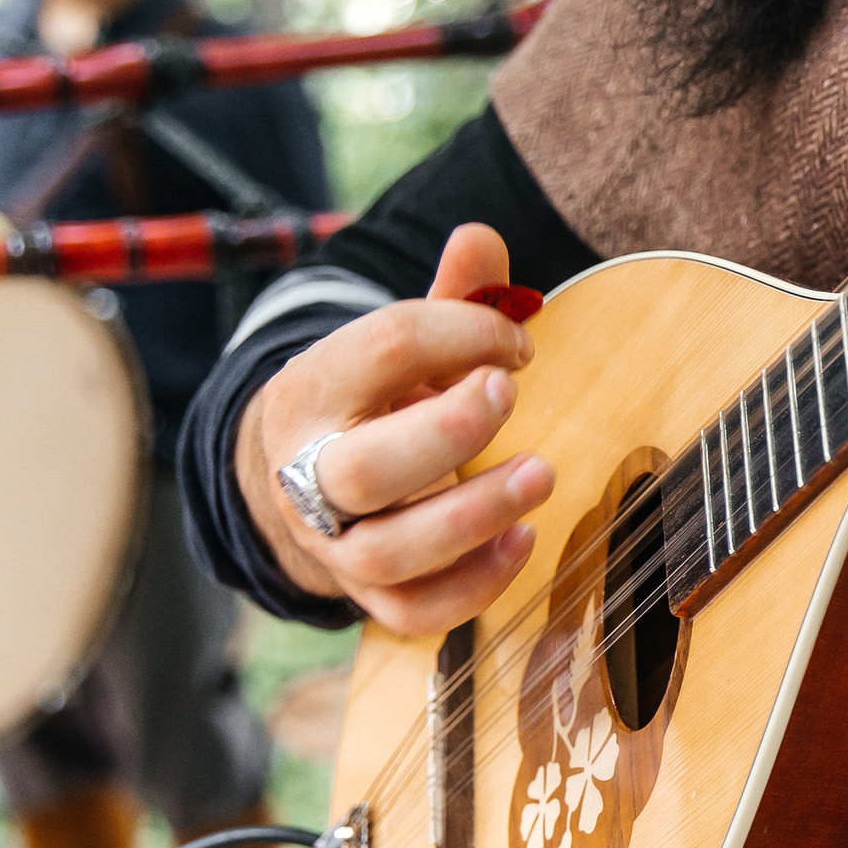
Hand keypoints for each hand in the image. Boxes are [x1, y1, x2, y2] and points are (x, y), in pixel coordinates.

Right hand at [237, 223, 554, 633]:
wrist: (304, 482)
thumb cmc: (376, 400)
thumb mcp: (403, 343)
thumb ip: (450, 295)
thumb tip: (482, 237)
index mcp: (314, 388)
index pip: (383, 350)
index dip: (463, 333)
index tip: (517, 344)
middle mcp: (309, 472)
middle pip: (366, 469)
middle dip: (450, 434)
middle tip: (510, 396)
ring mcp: (334, 543)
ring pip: (390, 551)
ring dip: (474, 516)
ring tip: (543, 475)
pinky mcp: (367, 597)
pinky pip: (414, 611)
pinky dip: (473, 585)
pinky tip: (524, 540)